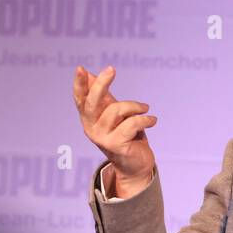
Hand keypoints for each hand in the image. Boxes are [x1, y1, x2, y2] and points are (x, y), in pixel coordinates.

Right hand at [73, 65, 156, 198]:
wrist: (135, 165)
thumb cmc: (125, 134)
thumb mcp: (112, 113)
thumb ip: (103, 96)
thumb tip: (90, 74)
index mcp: (88, 118)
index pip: (79, 99)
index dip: (79, 84)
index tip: (81, 68)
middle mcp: (91, 128)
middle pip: (92, 102)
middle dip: (102, 84)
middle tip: (111, 69)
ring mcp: (102, 138)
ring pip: (117, 110)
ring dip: (136, 106)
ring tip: (145, 108)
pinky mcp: (116, 146)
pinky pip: (132, 124)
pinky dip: (146, 119)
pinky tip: (152, 120)